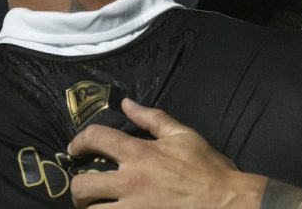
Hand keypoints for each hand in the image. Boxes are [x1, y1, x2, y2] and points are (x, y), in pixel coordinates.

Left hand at [68, 98, 267, 208]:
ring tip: (99, 206)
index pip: (96, 138)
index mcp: (140, 153)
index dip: (79, 142)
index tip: (76, 149)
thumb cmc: (207, 168)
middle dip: (78, 187)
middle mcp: (131, 182)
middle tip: (87, 187)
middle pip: (81, 185)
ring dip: (90, 208)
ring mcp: (133, 208)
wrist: (225, 201)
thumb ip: (152, 118)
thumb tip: (127, 104)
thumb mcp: (183, 135)